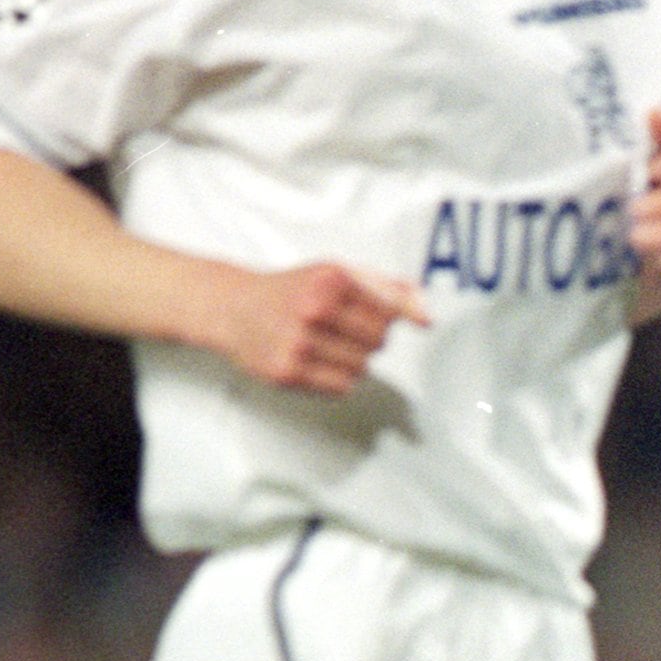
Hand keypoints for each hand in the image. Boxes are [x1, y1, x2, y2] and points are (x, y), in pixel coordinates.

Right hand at [204, 261, 426, 394]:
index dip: (387, 317)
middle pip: (380, 342)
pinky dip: (335, 378)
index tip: (376, 316)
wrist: (234, 307)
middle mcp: (313, 310)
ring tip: (325, 343)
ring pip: (362, 368)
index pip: (391, 313)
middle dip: (368, 338)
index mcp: (329, 281)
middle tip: (341, 328)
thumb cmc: (292, 290)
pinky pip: (341, 387)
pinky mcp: (288, 372)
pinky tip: (315, 360)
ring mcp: (298, 343)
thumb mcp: (338, 273)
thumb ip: (389, 289)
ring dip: (352, 360)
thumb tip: (426, 316)